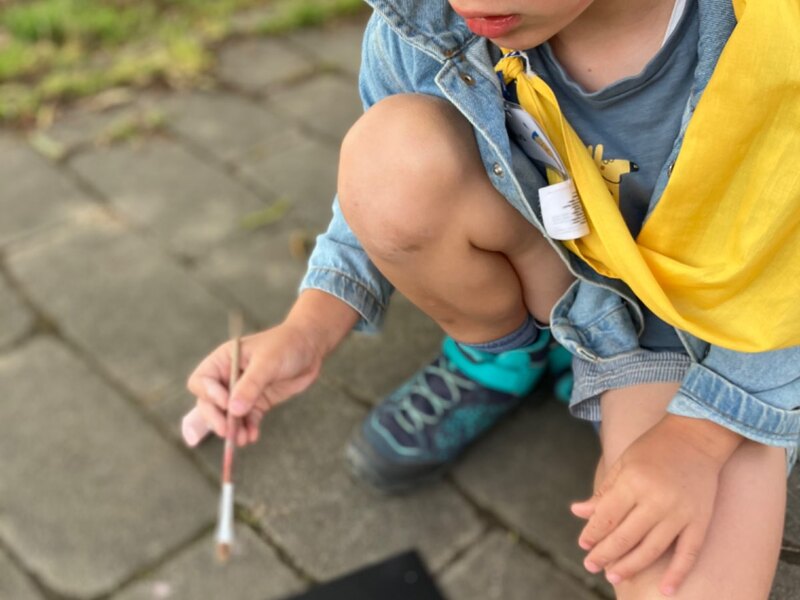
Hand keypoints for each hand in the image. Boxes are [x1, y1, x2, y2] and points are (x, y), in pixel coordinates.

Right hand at [186, 322, 324, 446]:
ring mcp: (243, 392)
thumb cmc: (286, 345)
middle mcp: (228, 377)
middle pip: (209, 402)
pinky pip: (247, 420)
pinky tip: (253, 436)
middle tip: (227, 432)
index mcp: (223, 360)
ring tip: (242, 440)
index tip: (226, 404)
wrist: (310, 347)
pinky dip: (248, 429)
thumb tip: (233, 410)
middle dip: (217, 418)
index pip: (201, 381)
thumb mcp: (267, 362)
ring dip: (233, 429)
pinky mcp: (257, 402)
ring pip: (228, 416)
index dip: (209, 395)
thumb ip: (250, 385)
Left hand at [571, 415, 741, 595]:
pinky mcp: (701, 520)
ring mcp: (680, 512)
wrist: (697, 436)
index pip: (607, 516)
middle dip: (605, 554)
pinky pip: (688, 553)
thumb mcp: (623, 463)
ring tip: (614, 575)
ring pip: (652, 549)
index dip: (593, 533)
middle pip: (626, 537)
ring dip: (631, 566)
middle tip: (591, 565)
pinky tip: (665, 590)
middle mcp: (656, 499)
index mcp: (633, 481)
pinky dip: (677, 574)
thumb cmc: (654, 448)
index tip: (583, 545)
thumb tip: (578, 512)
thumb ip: (604, 491)